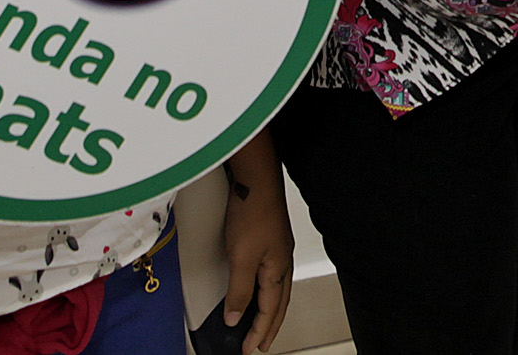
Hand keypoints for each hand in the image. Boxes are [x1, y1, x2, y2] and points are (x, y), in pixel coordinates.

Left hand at [220, 134, 293, 352]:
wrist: (256, 180)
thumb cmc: (253, 212)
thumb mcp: (241, 257)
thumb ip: (239, 290)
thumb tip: (235, 317)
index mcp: (278, 270)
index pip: (270, 311)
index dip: (259, 332)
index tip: (249, 348)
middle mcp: (282, 263)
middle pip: (279, 304)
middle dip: (270, 326)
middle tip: (260, 344)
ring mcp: (278, 250)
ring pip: (276, 290)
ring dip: (269, 310)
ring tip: (260, 324)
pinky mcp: (270, 240)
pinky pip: (271, 276)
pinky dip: (265, 292)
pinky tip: (257, 288)